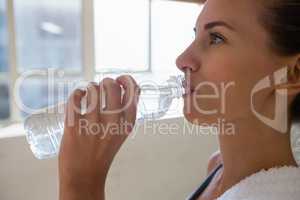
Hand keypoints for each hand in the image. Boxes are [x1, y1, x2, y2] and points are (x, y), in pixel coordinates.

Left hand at [59, 75, 139, 199]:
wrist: (85, 176)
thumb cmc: (103, 152)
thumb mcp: (121, 133)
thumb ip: (124, 113)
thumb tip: (120, 87)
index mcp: (127, 124)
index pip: (134, 91)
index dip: (126, 80)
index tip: (119, 80)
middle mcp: (113, 123)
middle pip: (112, 86)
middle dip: (106, 81)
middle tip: (101, 87)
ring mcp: (93, 125)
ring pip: (93, 89)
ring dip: (90, 87)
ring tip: (88, 93)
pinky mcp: (74, 127)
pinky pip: (75, 98)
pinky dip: (76, 93)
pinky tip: (78, 97)